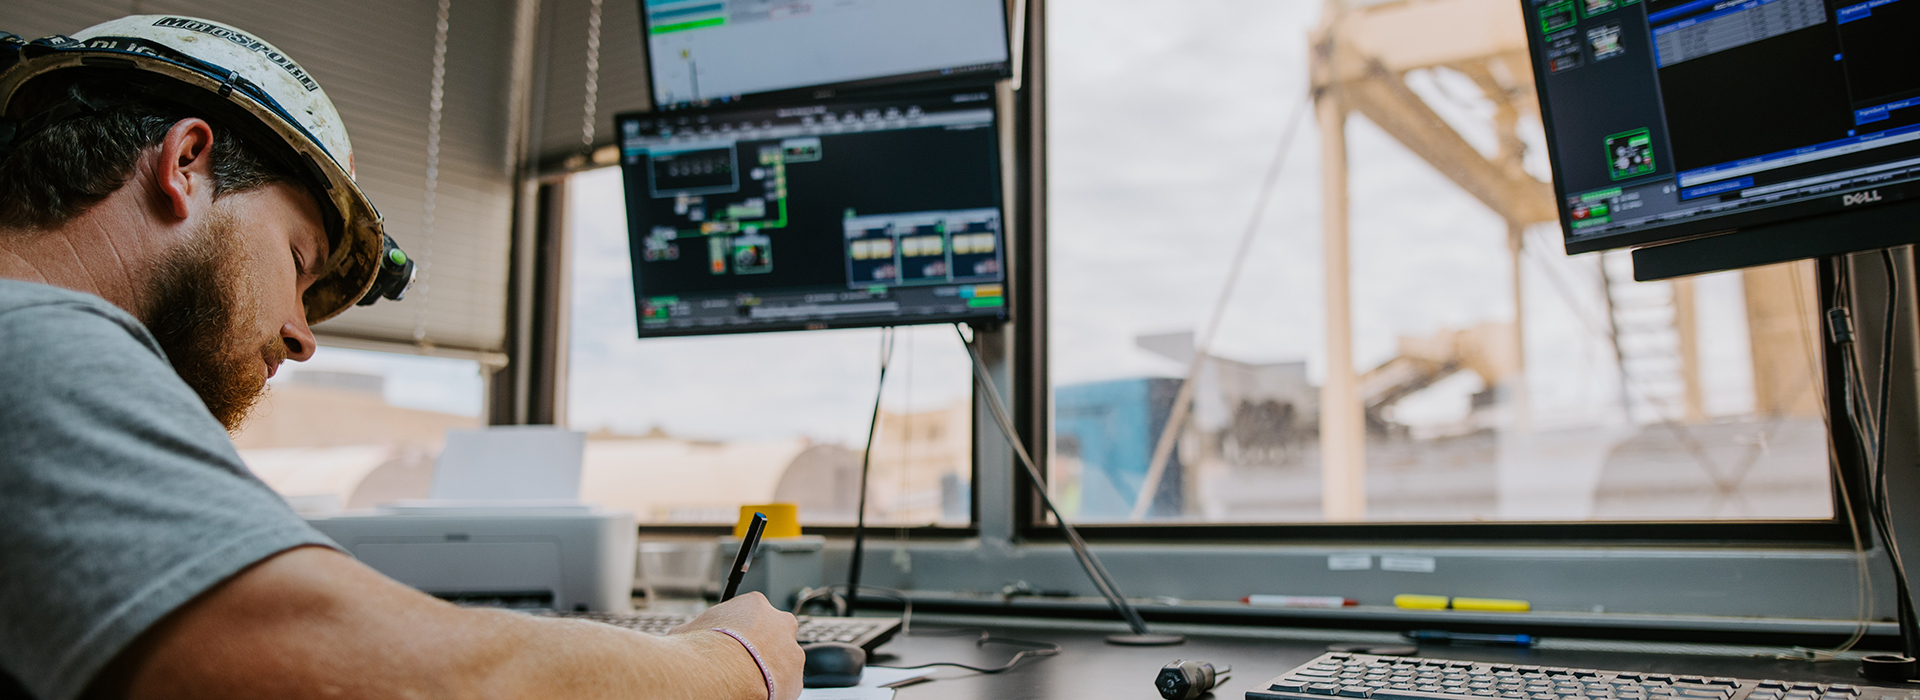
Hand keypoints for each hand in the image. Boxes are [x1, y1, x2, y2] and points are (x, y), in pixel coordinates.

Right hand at [672, 593, 802, 699]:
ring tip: (746, 681)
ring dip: (767, 669)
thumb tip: (681, 636)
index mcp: (755, 603)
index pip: (752, 613)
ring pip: (781, 660)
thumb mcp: (689, 630)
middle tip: (741, 662)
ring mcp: (792, 650)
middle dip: (760, 647)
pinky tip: (754, 692)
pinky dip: (772, 689)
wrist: (721, 675)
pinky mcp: (797, 679)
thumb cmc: (704, 649)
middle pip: (773, 633)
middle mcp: (780, 622)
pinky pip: (785, 684)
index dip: (740, 630)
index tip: (731, 642)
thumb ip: (698, 630)